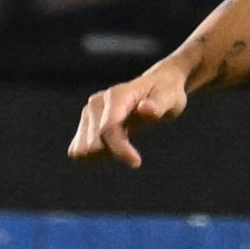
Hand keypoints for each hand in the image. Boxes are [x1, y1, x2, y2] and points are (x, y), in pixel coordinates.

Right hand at [69, 57, 192, 167]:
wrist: (157, 86)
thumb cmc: (166, 93)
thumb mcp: (170, 98)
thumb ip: (158, 104)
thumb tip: (145, 109)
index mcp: (116, 96)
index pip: (108, 129)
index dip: (119, 149)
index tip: (137, 163)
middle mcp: (96, 102)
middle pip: (94, 143)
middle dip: (113, 152)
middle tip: (134, 151)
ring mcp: (88, 112)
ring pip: (83, 149)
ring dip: (102, 154)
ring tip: (124, 145)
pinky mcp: (85, 122)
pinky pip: (79, 150)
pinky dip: (95, 155)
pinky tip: (112, 148)